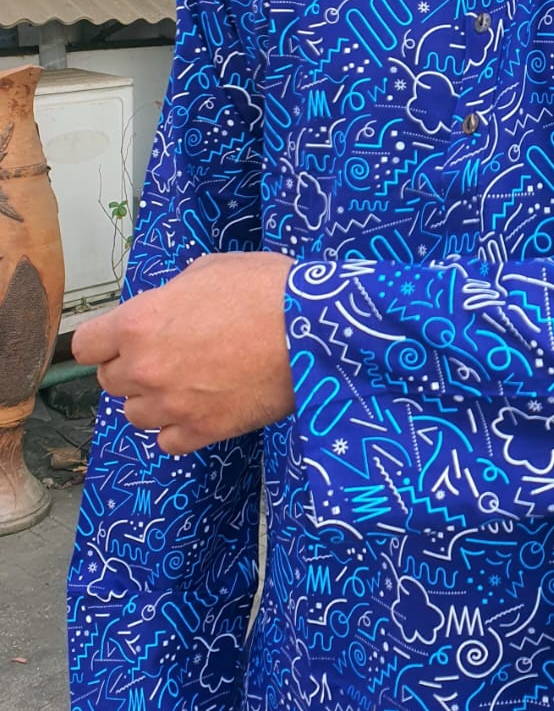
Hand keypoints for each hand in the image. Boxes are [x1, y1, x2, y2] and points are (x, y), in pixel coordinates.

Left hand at [72, 253, 295, 454]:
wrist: (311, 329)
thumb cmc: (266, 289)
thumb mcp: (211, 269)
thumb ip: (175, 293)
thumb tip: (170, 306)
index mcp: (139, 322)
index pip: (86, 345)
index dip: (104, 341)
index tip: (120, 340)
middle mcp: (145, 367)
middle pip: (110, 381)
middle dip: (132, 367)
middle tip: (168, 355)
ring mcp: (172, 405)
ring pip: (135, 415)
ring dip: (154, 399)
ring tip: (187, 382)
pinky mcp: (202, 431)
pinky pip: (167, 441)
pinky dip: (179, 428)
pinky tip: (200, 407)